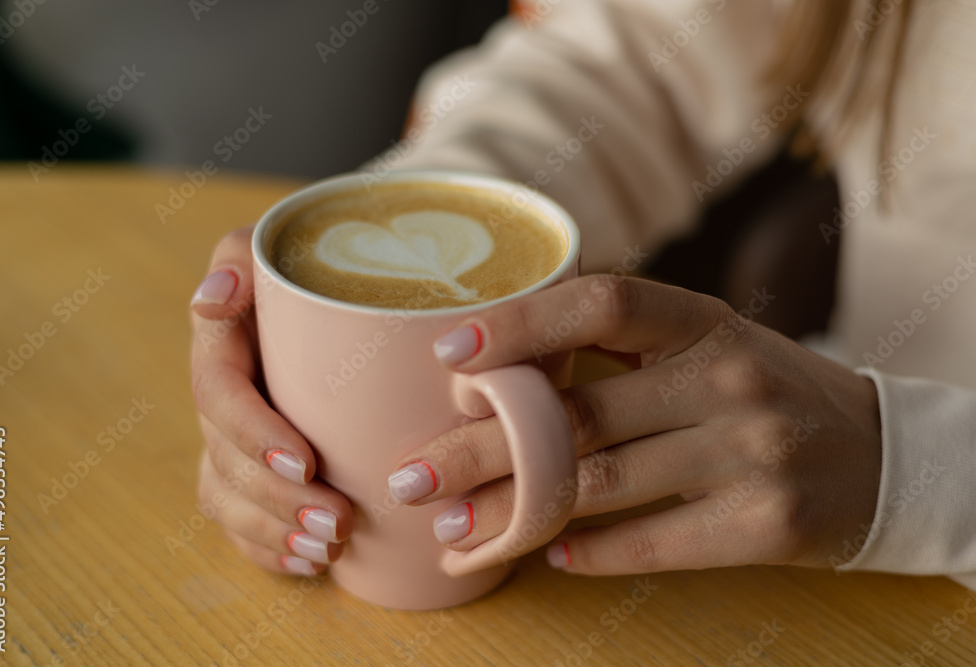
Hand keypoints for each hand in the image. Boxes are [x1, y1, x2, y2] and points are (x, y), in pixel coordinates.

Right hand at [190, 227, 352, 575]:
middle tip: (340, 521)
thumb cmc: (318, 267)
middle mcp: (220, 396)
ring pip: (227, 498)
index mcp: (223, 343)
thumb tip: (212, 300)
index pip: (218, 393)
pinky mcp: (247, 469)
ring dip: (274, 531)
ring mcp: (229, 438)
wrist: (344, 292)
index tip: (307, 462)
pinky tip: (308, 563)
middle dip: (277, 500)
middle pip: (225, 461)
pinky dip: (267, 548)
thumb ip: (243, 258)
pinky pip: (237, 521)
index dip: (253, 433)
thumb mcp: (283, 247)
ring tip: (332, 549)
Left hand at [387, 275, 880, 574]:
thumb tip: (502, 362)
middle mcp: (727, 378)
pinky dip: (589, 551)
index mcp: (704, 321)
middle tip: (410, 478)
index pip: (602, 303)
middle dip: (479, 450)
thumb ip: (624, 344)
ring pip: (601, 486)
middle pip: (578, 414)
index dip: (521, 325)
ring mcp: (749, 452)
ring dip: (513, 514)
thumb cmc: (765, 389)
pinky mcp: (763, 525)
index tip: (447, 356)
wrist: (878, 456)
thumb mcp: (709, 342)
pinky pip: (653, 542)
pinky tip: (543, 553)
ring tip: (453, 533)